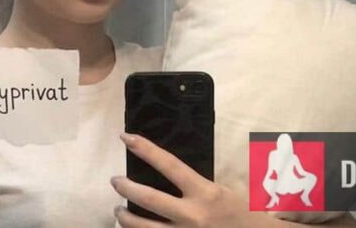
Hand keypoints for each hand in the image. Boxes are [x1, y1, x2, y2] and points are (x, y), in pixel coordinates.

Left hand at [110, 132, 252, 226]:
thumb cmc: (240, 214)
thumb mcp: (220, 191)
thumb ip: (194, 184)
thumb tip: (165, 171)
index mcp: (205, 193)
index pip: (169, 165)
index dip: (146, 150)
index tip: (126, 138)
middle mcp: (193, 216)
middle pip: (150, 199)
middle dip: (127, 188)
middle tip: (115, 181)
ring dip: (126, 219)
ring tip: (118, 210)